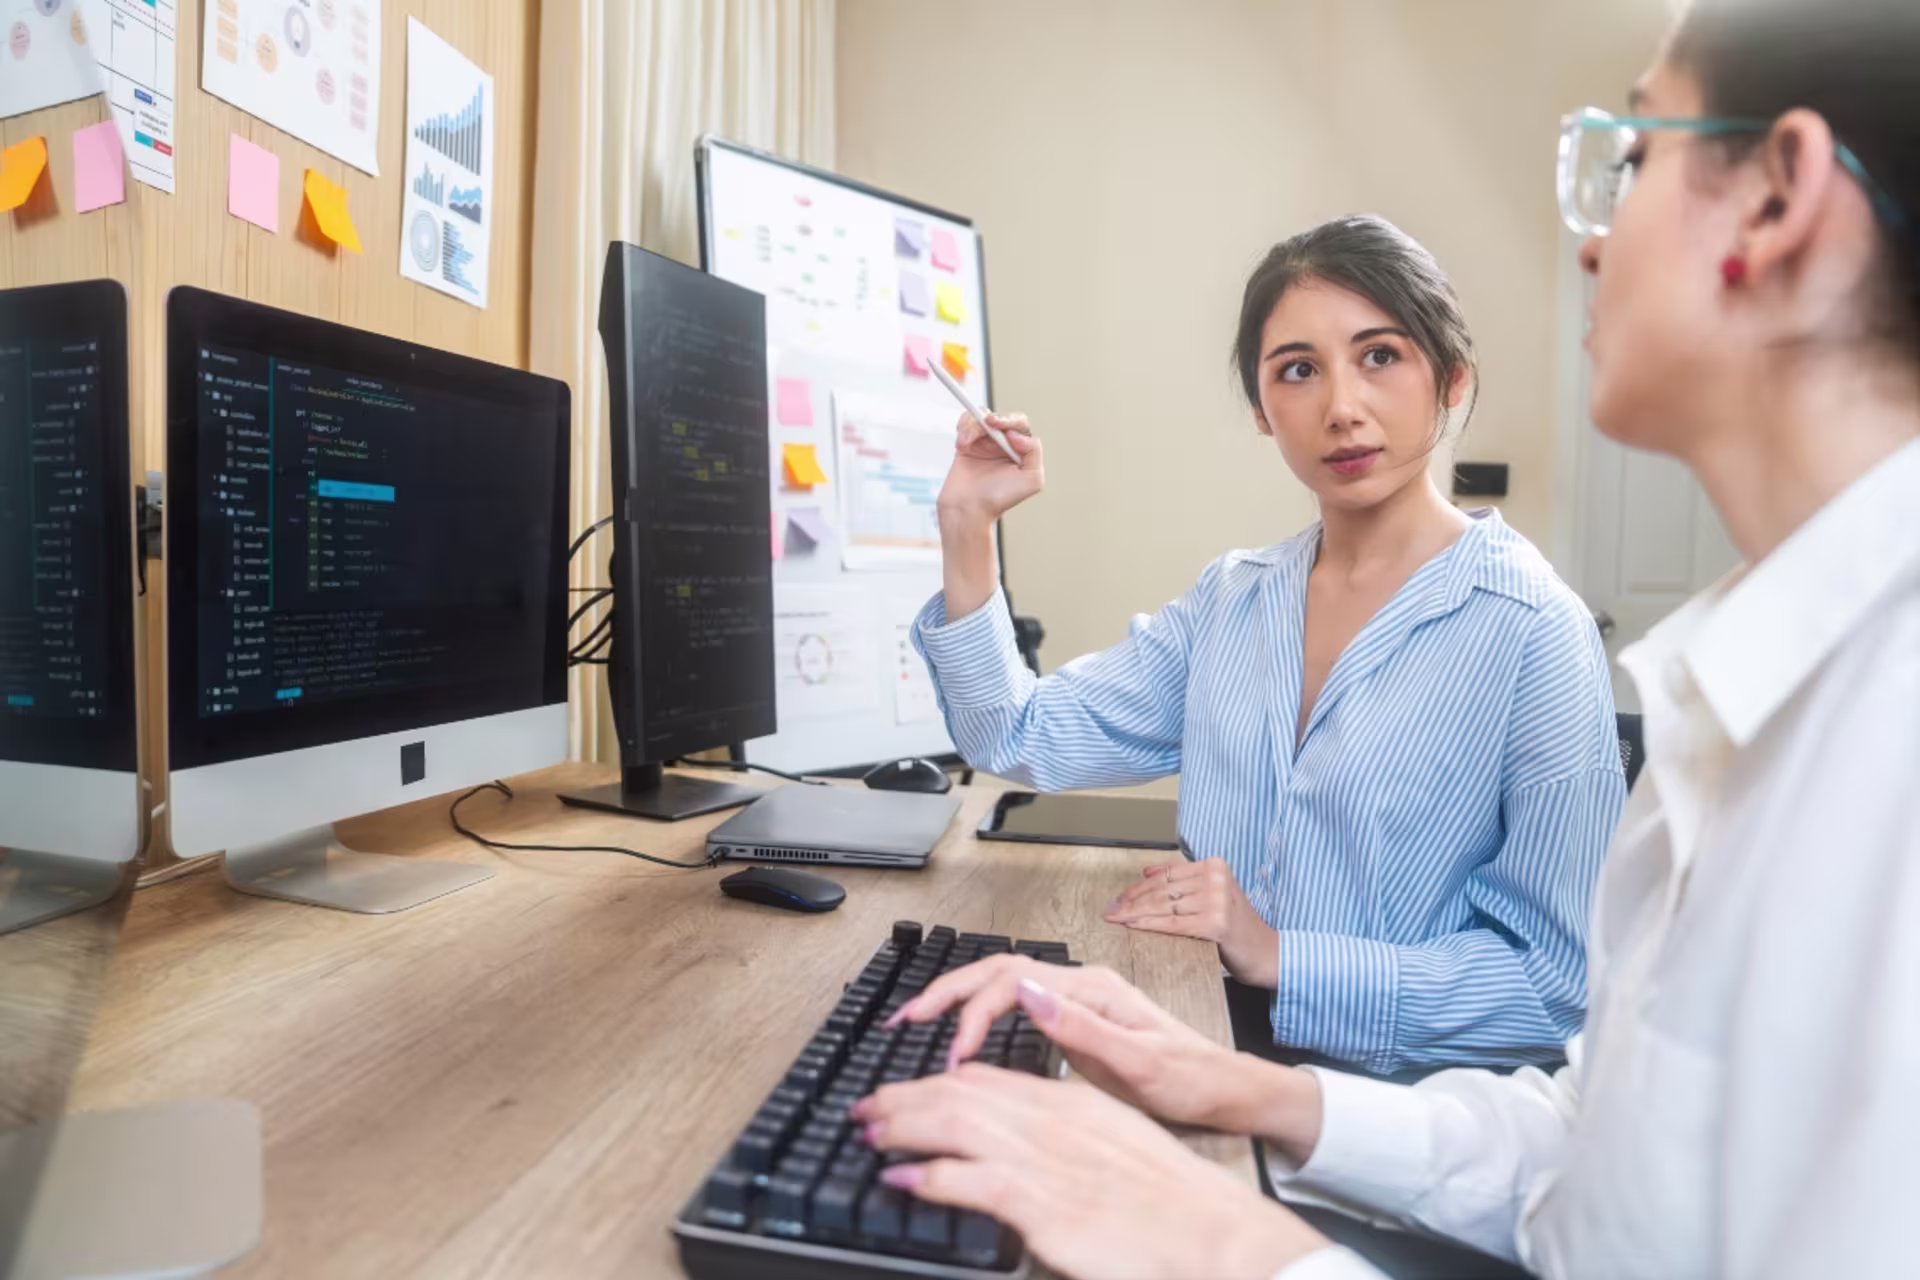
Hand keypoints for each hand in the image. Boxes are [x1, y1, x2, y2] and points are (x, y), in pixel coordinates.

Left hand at [851, 1066, 1330, 1279]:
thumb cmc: (1173, 1205)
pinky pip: (962, 1177)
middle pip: (958, 1090)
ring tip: (869, 1133)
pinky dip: (922, 1174)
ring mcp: (1042, 1158)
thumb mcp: (1116, 1146)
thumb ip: (1071, 1137)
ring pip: (950, 1120)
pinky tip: (898, 1177)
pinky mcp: (1038, 1201)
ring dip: (901, 1125)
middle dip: (905, 1096)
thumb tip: (1031, 1147)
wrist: (1212, 1235)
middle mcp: (1051, 1120)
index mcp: (1070, 1103)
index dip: (939, 1082)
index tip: (909, 1094)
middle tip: (868, 1108)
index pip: (988, 1077)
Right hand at [890, 954, 1278, 1131]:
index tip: (953, 1054)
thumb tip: (1028, 993)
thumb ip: (1082, 1029)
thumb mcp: (1141, 1064)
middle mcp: (1084, 986)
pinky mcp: (1077, 1019)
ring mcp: (1079, 1000)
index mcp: (1095, 990)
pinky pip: (1016, 1003)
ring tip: (919, 1018)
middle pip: (999, 970)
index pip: (1013, 982)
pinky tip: (964, 1033)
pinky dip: (981, 1012)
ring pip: (1004, 982)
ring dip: (959, 997)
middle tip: (904, 1017)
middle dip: (947, 991)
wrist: (1227, 1089)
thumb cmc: (1192, 1080)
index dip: (973, 1013)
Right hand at [936, 411, 1042, 527]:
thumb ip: (1034, 452)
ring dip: (973, 427)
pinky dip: (963, 429)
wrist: (968, 509)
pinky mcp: (967, 445)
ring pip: (980, 418)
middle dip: (993, 418)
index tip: (1001, 428)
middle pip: (999, 418)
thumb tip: (1018, 435)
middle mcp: (1003, 446)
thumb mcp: (1032, 480)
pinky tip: (962, 444)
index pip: (1019, 425)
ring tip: (966, 443)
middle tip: (987, 423)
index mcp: (1020, 451)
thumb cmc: (998, 499)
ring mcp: (984, 444)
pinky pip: (965, 424)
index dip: (1011, 422)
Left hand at [1106, 859, 1281, 988]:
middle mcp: (1216, 879)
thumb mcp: (1213, 895)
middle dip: (1131, 901)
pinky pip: (1172, 924)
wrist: (1266, 953)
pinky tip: (1133, 926)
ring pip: (1163, 906)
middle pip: (1162, 890)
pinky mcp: (1215, 924)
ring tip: (1116, 919)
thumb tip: (1146, 871)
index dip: (1139, 886)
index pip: (1167, 873)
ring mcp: (1216, 901)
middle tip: (1110, 910)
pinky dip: (1149, 924)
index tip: (1120, 897)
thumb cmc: (1237, 927)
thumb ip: (1184, 881)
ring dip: (1134, 914)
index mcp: (1215, 866)